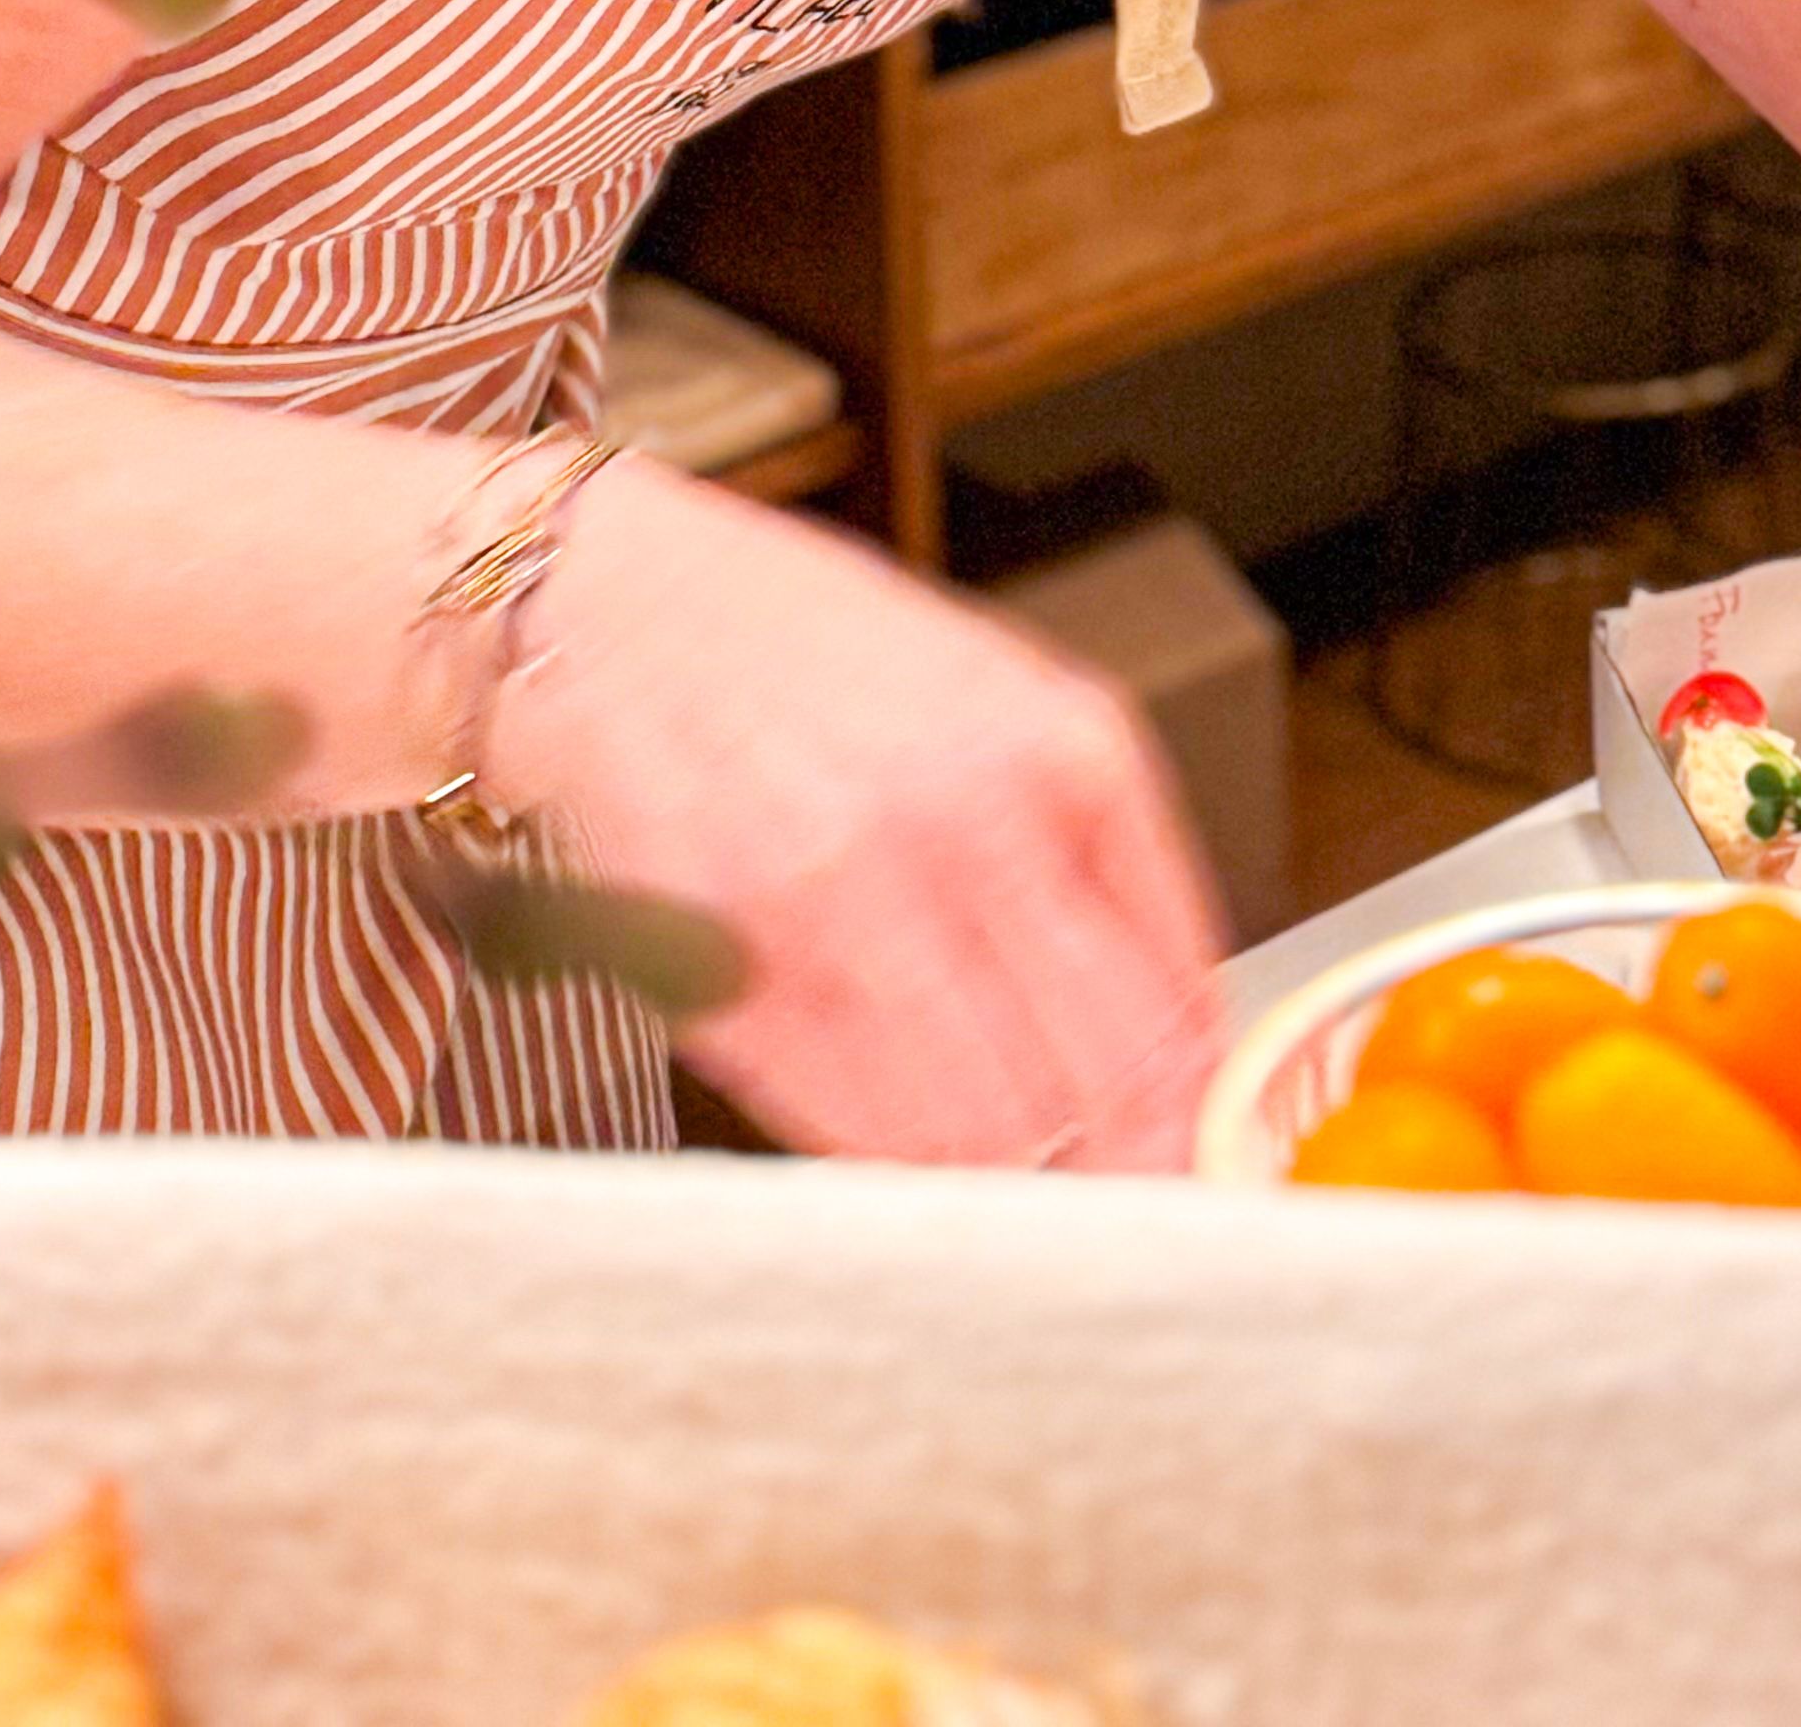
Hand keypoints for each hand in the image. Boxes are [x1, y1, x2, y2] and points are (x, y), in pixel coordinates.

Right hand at [479, 455, 1224, 1167]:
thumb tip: (1179, 1043)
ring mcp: (836, 898)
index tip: (1188, 1160)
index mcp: (1061, 750)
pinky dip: (882, 1151)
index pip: (1174, 1006)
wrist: (610, 605)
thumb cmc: (808, 652)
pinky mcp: (725, 962)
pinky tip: (883, 1112)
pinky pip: (845, 1126)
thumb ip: (1103, 863)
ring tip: (991, 1162)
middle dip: (1112, 1167)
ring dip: (995, 1175)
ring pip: (972, 1134)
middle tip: (1107, 1195)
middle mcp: (962, 820)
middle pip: (1091, 1089)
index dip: (1190, 1119)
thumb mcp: (1006, 707)